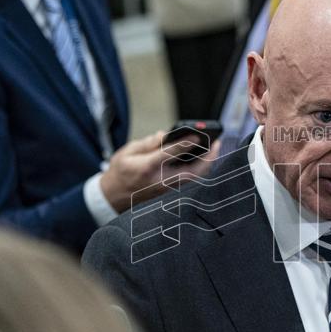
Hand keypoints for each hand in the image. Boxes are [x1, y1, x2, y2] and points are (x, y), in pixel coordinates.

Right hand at [100, 131, 218, 211]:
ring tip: (215, 147)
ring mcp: (166, 189)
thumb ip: (148, 143)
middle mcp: (160, 180)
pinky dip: (200, 170)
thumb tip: (166, 134)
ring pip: (193, 178)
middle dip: (206, 158)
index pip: (169, 154)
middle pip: (190, 171)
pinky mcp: (170, 192)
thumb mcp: (127, 152)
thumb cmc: (120, 171)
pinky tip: (205, 159)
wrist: (113, 196)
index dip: (184, 144)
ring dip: (206, 164)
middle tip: (217, 142)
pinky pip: (190, 181)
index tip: (197, 136)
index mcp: (146, 167)